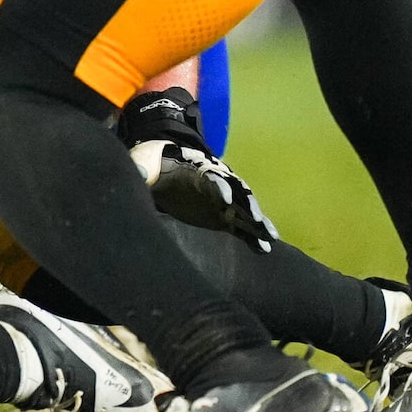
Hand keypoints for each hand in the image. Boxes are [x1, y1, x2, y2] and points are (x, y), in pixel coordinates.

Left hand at [130, 139, 281, 251]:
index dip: (218, 186)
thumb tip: (141, 175)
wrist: (164, 172)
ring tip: (271, 238)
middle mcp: (217, 183)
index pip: (212, 176)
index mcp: (198, 168)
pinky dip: (253, 236)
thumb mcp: (145, 160)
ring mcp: (223, 201)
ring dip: (258, 223)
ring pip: (245, 210)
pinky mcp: (223, 217)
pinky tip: (264, 250)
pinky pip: (242, 226)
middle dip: (249, 205)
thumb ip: (143, 167)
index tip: (223, 201)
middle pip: (237, 192)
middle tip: (259, 221)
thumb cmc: (155, 164)